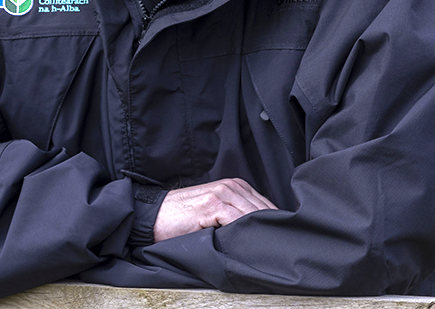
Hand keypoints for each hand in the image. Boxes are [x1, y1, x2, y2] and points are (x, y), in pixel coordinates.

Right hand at [153, 178, 276, 241]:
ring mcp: (222, 194)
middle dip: (270, 229)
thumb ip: (236, 215)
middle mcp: (231, 186)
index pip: (266, 205)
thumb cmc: (183, 218)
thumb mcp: (214, 212)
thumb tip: (261, 233)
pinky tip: (249, 243)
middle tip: (278, 246)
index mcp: (235, 186)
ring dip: (261, 231)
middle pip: (264, 209)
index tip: (281, 238)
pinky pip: (238, 219)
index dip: (274, 223)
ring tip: (267, 248)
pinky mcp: (212, 205)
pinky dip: (246, 232)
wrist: (154, 216)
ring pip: (254, 214)